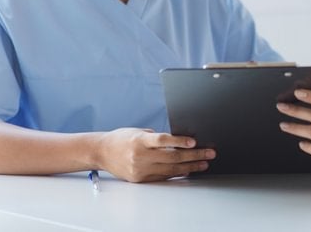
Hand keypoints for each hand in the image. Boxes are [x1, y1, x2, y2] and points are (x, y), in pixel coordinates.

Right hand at [95, 128, 213, 181]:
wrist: (102, 152)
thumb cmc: (122, 138)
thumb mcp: (139, 132)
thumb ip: (156, 138)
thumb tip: (180, 141)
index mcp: (140, 140)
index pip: (163, 141)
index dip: (180, 141)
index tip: (194, 142)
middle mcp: (140, 156)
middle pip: (172, 157)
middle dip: (194, 156)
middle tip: (209, 153)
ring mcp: (140, 169)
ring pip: (170, 169)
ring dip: (190, 167)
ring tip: (204, 164)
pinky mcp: (140, 179)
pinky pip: (162, 177)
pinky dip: (177, 174)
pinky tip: (188, 171)